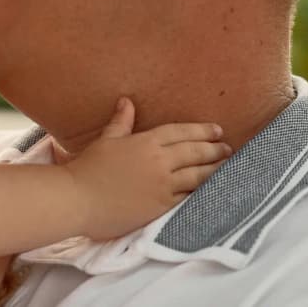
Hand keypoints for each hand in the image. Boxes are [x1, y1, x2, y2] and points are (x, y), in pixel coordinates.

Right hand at [64, 97, 229, 239]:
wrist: (79, 199)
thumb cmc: (89, 168)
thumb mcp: (106, 140)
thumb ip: (121, 122)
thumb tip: (126, 101)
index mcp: (146, 142)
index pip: (181, 132)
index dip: (201, 130)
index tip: (217, 130)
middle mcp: (159, 162)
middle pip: (195, 153)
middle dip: (214, 149)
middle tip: (228, 148)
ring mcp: (163, 185)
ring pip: (198, 176)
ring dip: (215, 170)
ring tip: (227, 167)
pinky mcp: (161, 206)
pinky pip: (189, 197)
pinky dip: (203, 192)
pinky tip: (212, 190)